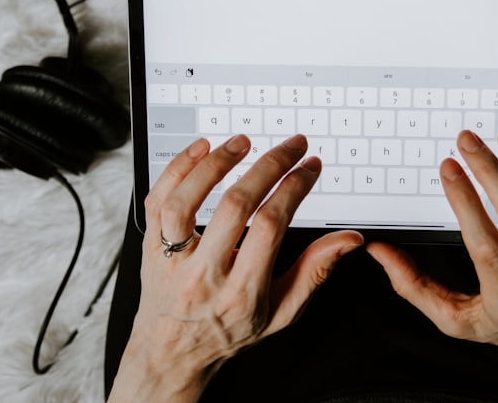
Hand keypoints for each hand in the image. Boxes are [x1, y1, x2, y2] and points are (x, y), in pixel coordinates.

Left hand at [108, 134, 363, 402]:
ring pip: (187, 202)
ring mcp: (173, 261)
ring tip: (242, 142)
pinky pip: (157, 202)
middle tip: (290, 146)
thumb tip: (348, 241)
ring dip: (216, 164)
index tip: (309, 167)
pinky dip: (176, 170)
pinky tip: (200, 150)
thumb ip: (314, 273)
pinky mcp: (150, 247)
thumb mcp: (281, 314)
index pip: (270, 226)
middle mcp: (204, 276)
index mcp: (242, 293)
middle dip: (269, 167)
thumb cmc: (227, 331)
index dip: (294, 189)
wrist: (171, 354)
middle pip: (235, 207)